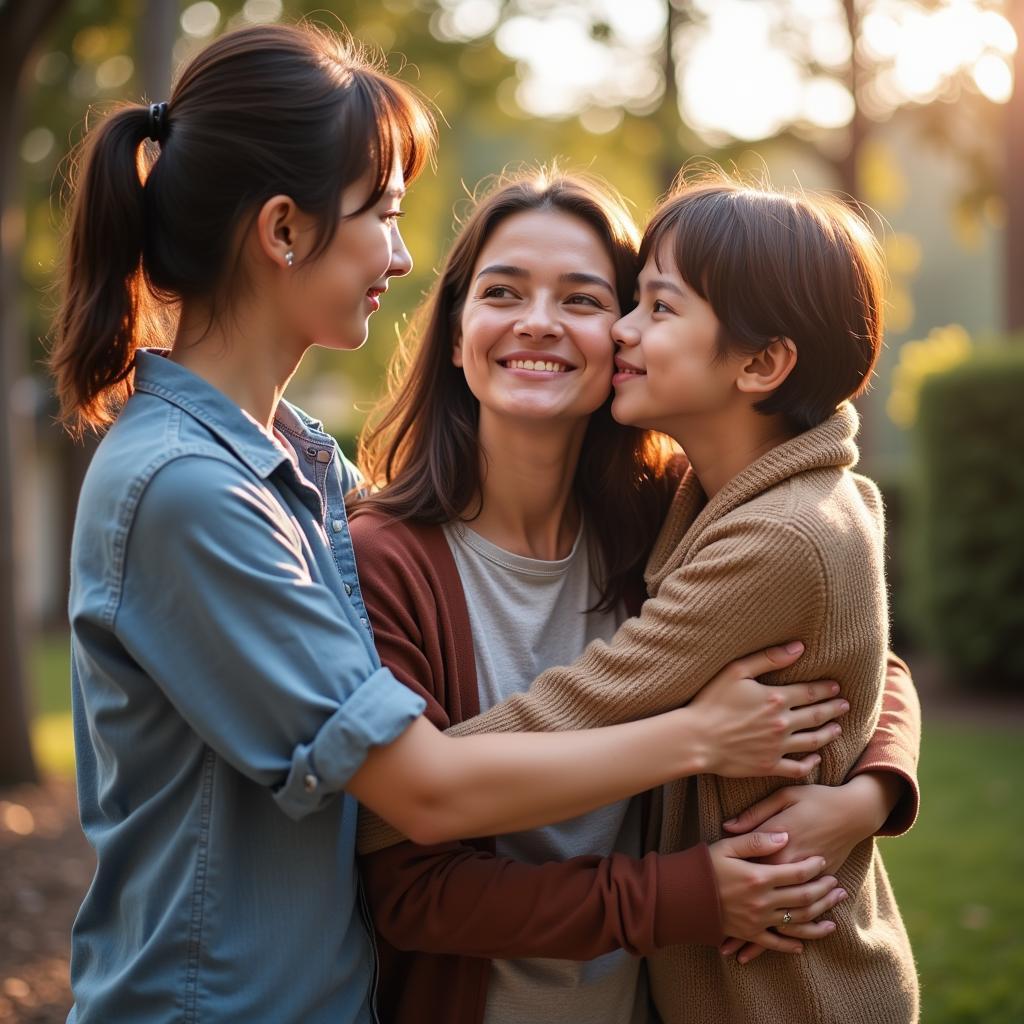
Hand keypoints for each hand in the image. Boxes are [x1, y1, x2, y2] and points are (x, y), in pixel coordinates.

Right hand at [690, 642, 848, 779]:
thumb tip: (799, 647)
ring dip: (828, 734)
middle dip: (833, 709)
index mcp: (776, 698)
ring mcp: (777, 747)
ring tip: (838, 729)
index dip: (825, 689)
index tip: (836, 687)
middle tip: (845, 706)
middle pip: (816, 715)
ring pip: (813, 741)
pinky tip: (816, 760)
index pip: (809, 692)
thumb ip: (768, 658)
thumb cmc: (711, 702)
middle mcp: (782, 723)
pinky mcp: (769, 765)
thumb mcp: (736, 671)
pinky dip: (810, 764)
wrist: (697, 739)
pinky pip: (797, 768)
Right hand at [708, 831, 847, 953]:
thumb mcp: (728, 845)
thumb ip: (757, 839)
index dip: (813, 867)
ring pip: (796, 920)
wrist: (681, 895)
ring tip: (834, 913)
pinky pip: (775, 943)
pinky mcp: (748, 933)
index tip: (823, 861)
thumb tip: (784, 835)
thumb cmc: (703, 865)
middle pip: (803, 897)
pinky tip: (803, 944)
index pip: (796, 872)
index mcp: (759, 876)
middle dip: (823, 891)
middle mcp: (762, 901)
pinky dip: (791, 944)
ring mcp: (757, 919)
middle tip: (837, 885)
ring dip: (818, 917)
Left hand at [717, 774, 899, 962]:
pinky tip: (790, 949)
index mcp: (779, 849)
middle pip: (765, 902)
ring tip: (740, 954)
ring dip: (765, 939)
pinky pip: (811, 916)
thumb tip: (729, 826)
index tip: (707, 910)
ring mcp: (810, 883)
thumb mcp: (783, 798)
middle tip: (720, 944)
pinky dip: (800, 936)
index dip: (729, 892)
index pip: (750, 874)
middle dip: (741, 925)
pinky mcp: (822, 888)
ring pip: (786, 918)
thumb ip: (756, 816)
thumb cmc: (816, 800)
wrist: (854, 811)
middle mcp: (793, 871)